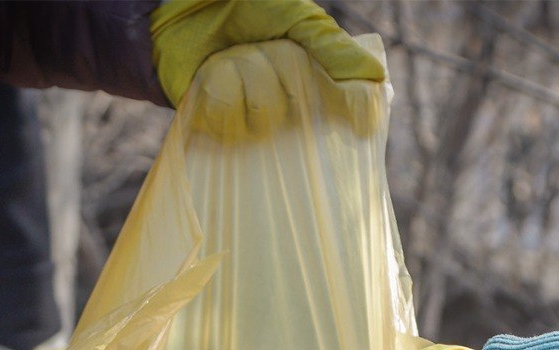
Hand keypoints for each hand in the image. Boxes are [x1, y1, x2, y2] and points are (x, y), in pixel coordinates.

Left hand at [150, 0, 385, 106]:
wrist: (181, 10)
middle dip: (279, 72)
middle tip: (264, 48)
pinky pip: (226, 123)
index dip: (353, 116)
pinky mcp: (214, 128)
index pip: (342, 113)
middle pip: (297, 114)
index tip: (361, 122)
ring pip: (262, 119)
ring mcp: (248, 122)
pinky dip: (218, 90)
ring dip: (245, 77)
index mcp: (310, 83)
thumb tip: (377, 77)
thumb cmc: (242, 8)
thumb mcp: (295, 15)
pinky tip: (209, 74)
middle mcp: (284, 109)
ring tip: (231, 56)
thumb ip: (332, 46)